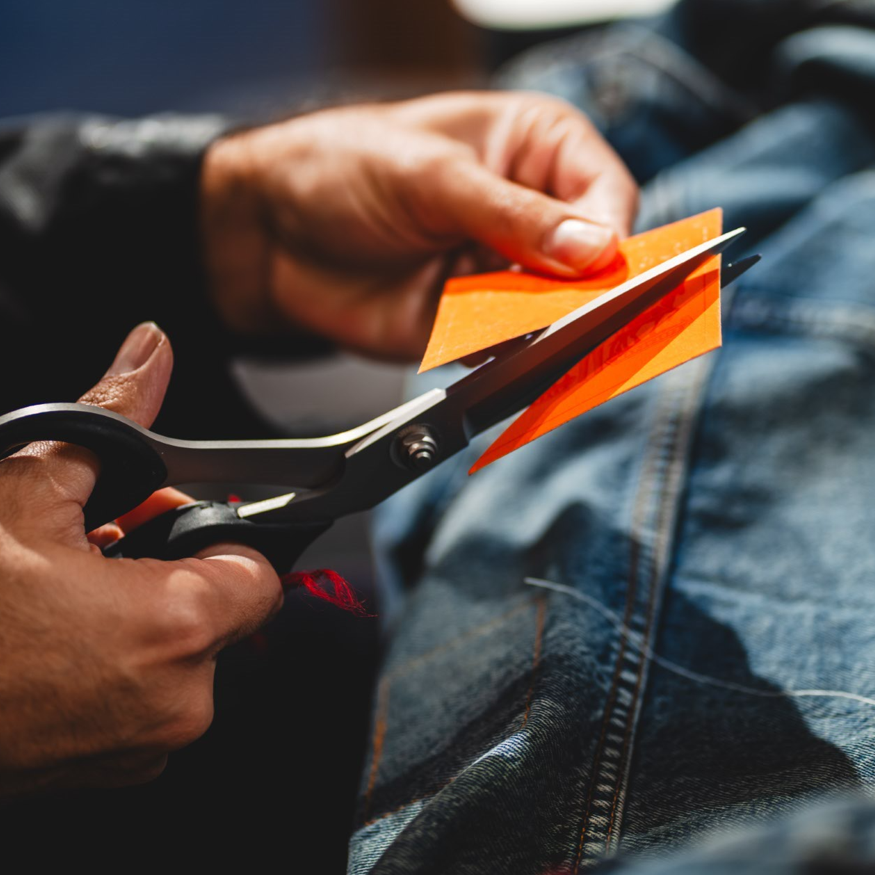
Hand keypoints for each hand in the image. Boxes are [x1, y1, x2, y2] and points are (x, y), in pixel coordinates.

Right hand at [0, 323, 281, 795]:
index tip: (165, 514)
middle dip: (168, 562)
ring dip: (139, 611)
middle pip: (219, 606)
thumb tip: (152, 354)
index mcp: (176, 631)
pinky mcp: (112, 770)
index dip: (213, 527)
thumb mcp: (24, 493)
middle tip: (102, 539)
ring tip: (67, 588)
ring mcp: (145, 748)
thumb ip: (113, 420)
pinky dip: (118, 661)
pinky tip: (57, 635)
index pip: (258, 567)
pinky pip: (147, 696)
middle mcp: (178, 703)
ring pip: (181, 652)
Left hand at [200, 91, 638, 359]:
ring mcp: (501, 273)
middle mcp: (529, 214)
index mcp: (535, 151)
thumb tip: (593, 250)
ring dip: (542, 329)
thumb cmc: (342, 166)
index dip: (610, 235)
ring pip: (553, 314)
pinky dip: (505, 357)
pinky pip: (507, 349)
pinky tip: (491, 350)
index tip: (601, 270)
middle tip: (565, 311)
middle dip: (580, 292)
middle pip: (590, 264)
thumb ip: (513, 216)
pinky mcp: (472, 324)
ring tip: (519, 330)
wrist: (271, 231)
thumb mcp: (430, 176)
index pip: (606, 195)